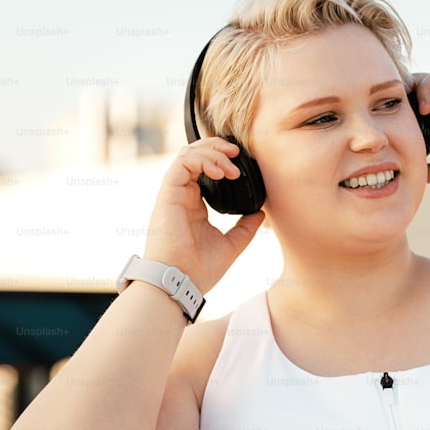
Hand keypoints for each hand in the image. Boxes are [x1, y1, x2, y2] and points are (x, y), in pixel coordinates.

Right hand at [142, 138, 264, 292]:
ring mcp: (174, 193)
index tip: (241, 163)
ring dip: (213, 153)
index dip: (221, 158)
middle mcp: (183, 195)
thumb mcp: (231, 245)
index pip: (204, 168)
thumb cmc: (200, 269)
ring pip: (188, 154)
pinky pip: (182, 163)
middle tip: (237, 153)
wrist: (181, 282)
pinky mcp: (168, 194)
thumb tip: (261, 213)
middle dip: (217, 147)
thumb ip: (245, 227)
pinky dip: (202, 160)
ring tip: (231, 166)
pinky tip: (220, 171)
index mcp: (194, 204)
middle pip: (195, 155)